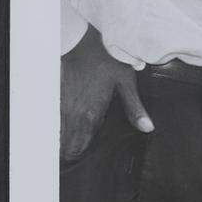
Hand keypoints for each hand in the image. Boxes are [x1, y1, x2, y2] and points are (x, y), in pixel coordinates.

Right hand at [61, 24, 153, 160]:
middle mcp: (74, 114)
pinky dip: (58, 127)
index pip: (78, 147)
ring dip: (63, 141)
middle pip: (66, 145)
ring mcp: (62, 106)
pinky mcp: (56, 97)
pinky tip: (65, 127)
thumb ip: (135, 108)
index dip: (78, 155)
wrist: (81, 43)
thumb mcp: (126, 82)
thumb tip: (148, 128)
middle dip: (69, 153)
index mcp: (91, 115)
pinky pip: (54, 121)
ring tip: (68, 148)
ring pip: (58, 134)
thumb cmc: (107, 61)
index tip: (82, 159)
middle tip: (75, 157)